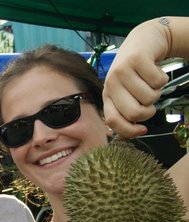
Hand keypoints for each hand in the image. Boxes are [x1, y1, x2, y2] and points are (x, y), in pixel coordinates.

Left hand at [103, 18, 170, 137]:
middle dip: (148, 111)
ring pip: (149, 97)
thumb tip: (138, 131)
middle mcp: (111, 84)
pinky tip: (155, 70)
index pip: (112, 121)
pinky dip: (163, 78)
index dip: (129, 130)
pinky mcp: (136, 58)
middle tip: (150, 101)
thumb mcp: (127, 91)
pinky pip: (159, 81)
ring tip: (150, 82)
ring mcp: (122, 70)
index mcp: (108, 95)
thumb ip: (127, 110)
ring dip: (157, 92)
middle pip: (134, 112)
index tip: (143, 129)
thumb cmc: (136, 72)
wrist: (144, 41)